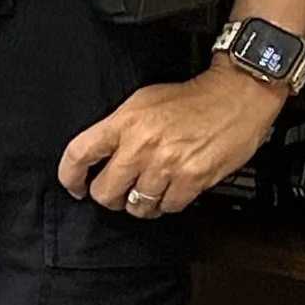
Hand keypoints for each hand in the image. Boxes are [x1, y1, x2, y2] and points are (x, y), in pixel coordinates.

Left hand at [58, 63, 281, 220]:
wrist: (234, 97)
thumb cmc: (190, 99)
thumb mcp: (142, 102)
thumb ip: (118, 129)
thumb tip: (99, 156)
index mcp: (124, 122)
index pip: (79, 154)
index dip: (70, 176)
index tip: (74, 186)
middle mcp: (141, 145)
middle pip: (105, 191)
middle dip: (109, 196)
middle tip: (118, 191)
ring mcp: (166, 164)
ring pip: (135, 205)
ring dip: (140, 203)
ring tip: (148, 190)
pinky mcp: (191, 179)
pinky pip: (167, 207)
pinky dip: (167, 203)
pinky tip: (170, 190)